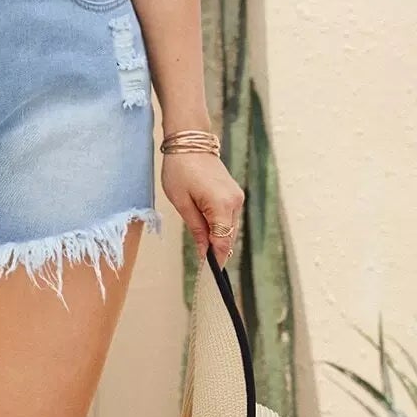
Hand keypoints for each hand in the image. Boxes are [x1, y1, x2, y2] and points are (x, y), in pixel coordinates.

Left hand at [160, 152, 244, 269]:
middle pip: (228, 237)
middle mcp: (235, 202)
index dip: (216, 260)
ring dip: (217, 238)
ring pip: (229, 228)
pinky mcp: (234, 193)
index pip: (223, 241)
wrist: (189, 141)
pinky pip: (228, 217)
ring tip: (201, 247)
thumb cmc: (180, 169)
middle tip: (202, 266)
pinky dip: (219, 226)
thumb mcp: (181, 202)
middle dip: (216, 251)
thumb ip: (196, 228)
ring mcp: (237, 197)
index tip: (208, 275)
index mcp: (222, 204)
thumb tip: (204, 252)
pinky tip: (206, 229)